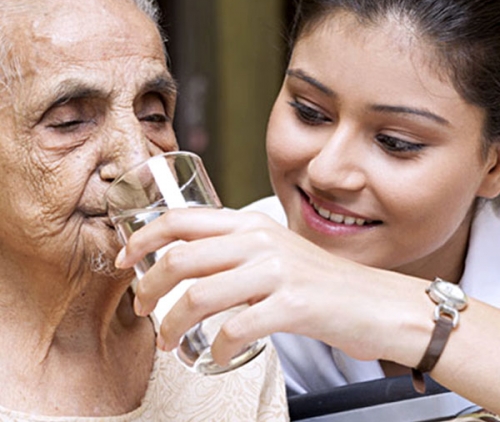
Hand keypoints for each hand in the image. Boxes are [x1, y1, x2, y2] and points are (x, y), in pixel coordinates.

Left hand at [116, 208, 428, 366]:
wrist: (375, 302)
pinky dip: (216, 347)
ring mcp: (277, 271)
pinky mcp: (293, 304)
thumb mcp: (274, 252)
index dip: (144, 238)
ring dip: (171, 324)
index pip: (183, 219)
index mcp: (250, 224)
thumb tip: (185, 263)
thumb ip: (235, 250)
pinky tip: (216, 353)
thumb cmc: (319, 281)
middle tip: (141, 308)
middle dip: (148, 286)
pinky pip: (235, 329)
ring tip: (167, 341)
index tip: (125, 259)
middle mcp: (260, 240)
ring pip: (199, 296)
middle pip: (181, 258)